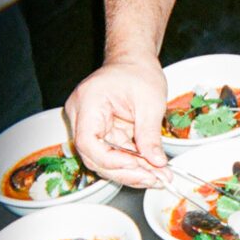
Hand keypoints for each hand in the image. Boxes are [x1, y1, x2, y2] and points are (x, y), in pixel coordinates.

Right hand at [64, 56, 168, 187]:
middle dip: (125, 171)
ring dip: (130, 170)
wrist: (135, 60)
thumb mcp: (151, 102)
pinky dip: (130, 162)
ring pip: (103, 158)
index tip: (136, 166)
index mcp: (88, 101)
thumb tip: (156, 163)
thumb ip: (150, 134)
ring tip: (157, 177)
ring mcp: (88, 123)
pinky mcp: (100, 131)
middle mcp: (81, 114)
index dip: (110, 160)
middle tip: (154, 179)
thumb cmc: (139, 72)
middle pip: (94, 155)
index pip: (88, 141)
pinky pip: (111, 152)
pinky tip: (149, 169)